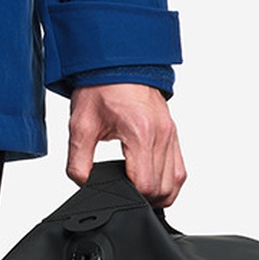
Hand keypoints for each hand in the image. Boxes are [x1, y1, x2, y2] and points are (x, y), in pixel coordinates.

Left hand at [66, 83, 185, 207]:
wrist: (114, 61)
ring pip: (176, 181)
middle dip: (143, 198)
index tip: (115, 191)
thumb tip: (84, 185)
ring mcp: (170, 133)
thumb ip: (79, 162)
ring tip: (137, 192)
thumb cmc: (100, 88)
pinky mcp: (172, 132)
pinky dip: (168, 180)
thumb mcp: (80, 127)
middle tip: (123, 192)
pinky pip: (180, 168)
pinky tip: (152, 181)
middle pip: (163, 188)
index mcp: (141, 133)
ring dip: (159, 193)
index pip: (146, 185)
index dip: (130, 196)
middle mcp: (162, 134)